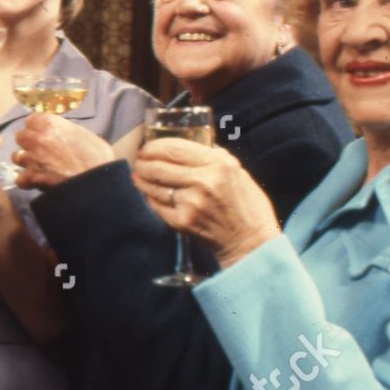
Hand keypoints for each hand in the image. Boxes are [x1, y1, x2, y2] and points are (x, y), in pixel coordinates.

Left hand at [14, 113, 113, 188]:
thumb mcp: (85, 135)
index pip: (31, 120)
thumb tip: (62, 134)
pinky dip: (26, 181)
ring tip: (37, 167)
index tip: (42, 133)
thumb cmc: (98, 158)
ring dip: (25, 162)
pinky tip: (35, 182)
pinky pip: (19, 178)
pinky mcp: (32, 178)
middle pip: (21, 137)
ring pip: (17, 157)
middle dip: (28, 143)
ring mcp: (32, 158)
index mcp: (51, 124)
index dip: (37, 128)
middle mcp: (37, 138)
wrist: (97, 183)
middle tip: (39, 151)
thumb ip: (67, 131)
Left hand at [135, 138, 279, 269]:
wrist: (250, 242)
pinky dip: (150, 198)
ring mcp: (191, 203)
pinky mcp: (182, 221)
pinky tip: (149, 194)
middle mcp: (203, 181)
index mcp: (218, 164)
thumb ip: (214, 157)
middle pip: (159, 166)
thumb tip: (191, 147)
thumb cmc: (247, 206)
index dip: (154, 147)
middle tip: (138, 162)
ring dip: (142, 180)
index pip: (175, 149)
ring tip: (139, 176)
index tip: (147, 148)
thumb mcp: (238, 172)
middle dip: (142, 163)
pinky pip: (157, 205)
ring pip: (154, 186)